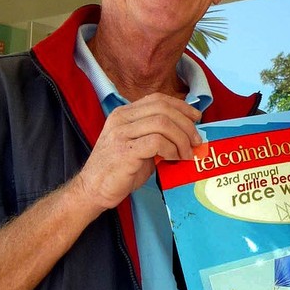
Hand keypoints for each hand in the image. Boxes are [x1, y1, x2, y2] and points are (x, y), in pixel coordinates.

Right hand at [74, 93, 203, 211]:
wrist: (93, 190)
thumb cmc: (119, 171)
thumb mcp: (138, 146)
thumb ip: (157, 135)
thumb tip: (187, 133)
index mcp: (124, 114)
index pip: (158, 99)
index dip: (181, 106)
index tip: (196, 117)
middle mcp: (121, 119)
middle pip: (163, 108)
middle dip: (186, 124)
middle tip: (196, 140)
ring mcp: (121, 133)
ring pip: (163, 123)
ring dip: (181, 139)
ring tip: (187, 154)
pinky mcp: (125, 151)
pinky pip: (157, 141)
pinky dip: (171, 149)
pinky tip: (174, 159)